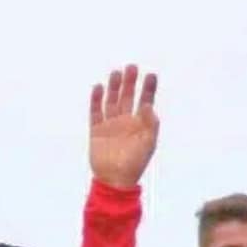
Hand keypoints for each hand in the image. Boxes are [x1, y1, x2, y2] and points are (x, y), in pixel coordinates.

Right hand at [89, 64, 159, 188]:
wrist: (114, 180)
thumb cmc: (134, 164)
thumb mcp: (148, 144)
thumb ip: (150, 125)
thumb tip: (149, 106)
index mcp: (140, 125)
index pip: (145, 102)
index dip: (148, 89)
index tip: (151, 75)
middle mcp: (125, 122)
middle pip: (127, 97)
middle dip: (130, 82)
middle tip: (132, 67)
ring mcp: (110, 125)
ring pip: (112, 101)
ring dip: (114, 87)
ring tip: (117, 72)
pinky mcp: (97, 130)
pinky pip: (95, 112)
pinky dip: (96, 99)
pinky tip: (98, 87)